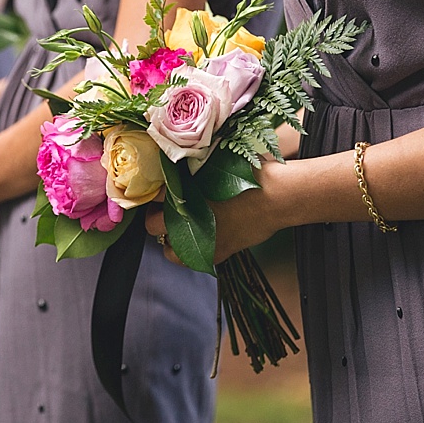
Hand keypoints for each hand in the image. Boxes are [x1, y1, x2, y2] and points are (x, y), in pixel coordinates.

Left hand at [147, 161, 282, 264]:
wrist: (273, 195)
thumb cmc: (246, 174)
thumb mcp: (211, 163)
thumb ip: (189, 170)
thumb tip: (175, 173)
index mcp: (179, 192)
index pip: (151, 196)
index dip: (153, 195)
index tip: (158, 194)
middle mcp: (183, 218)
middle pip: (152, 224)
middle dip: (155, 218)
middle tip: (163, 212)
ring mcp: (198, 239)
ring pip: (167, 249)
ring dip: (169, 239)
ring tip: (178, 229)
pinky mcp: (214, 253)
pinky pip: (190, 259)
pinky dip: (189, 252)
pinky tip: (198, 239)